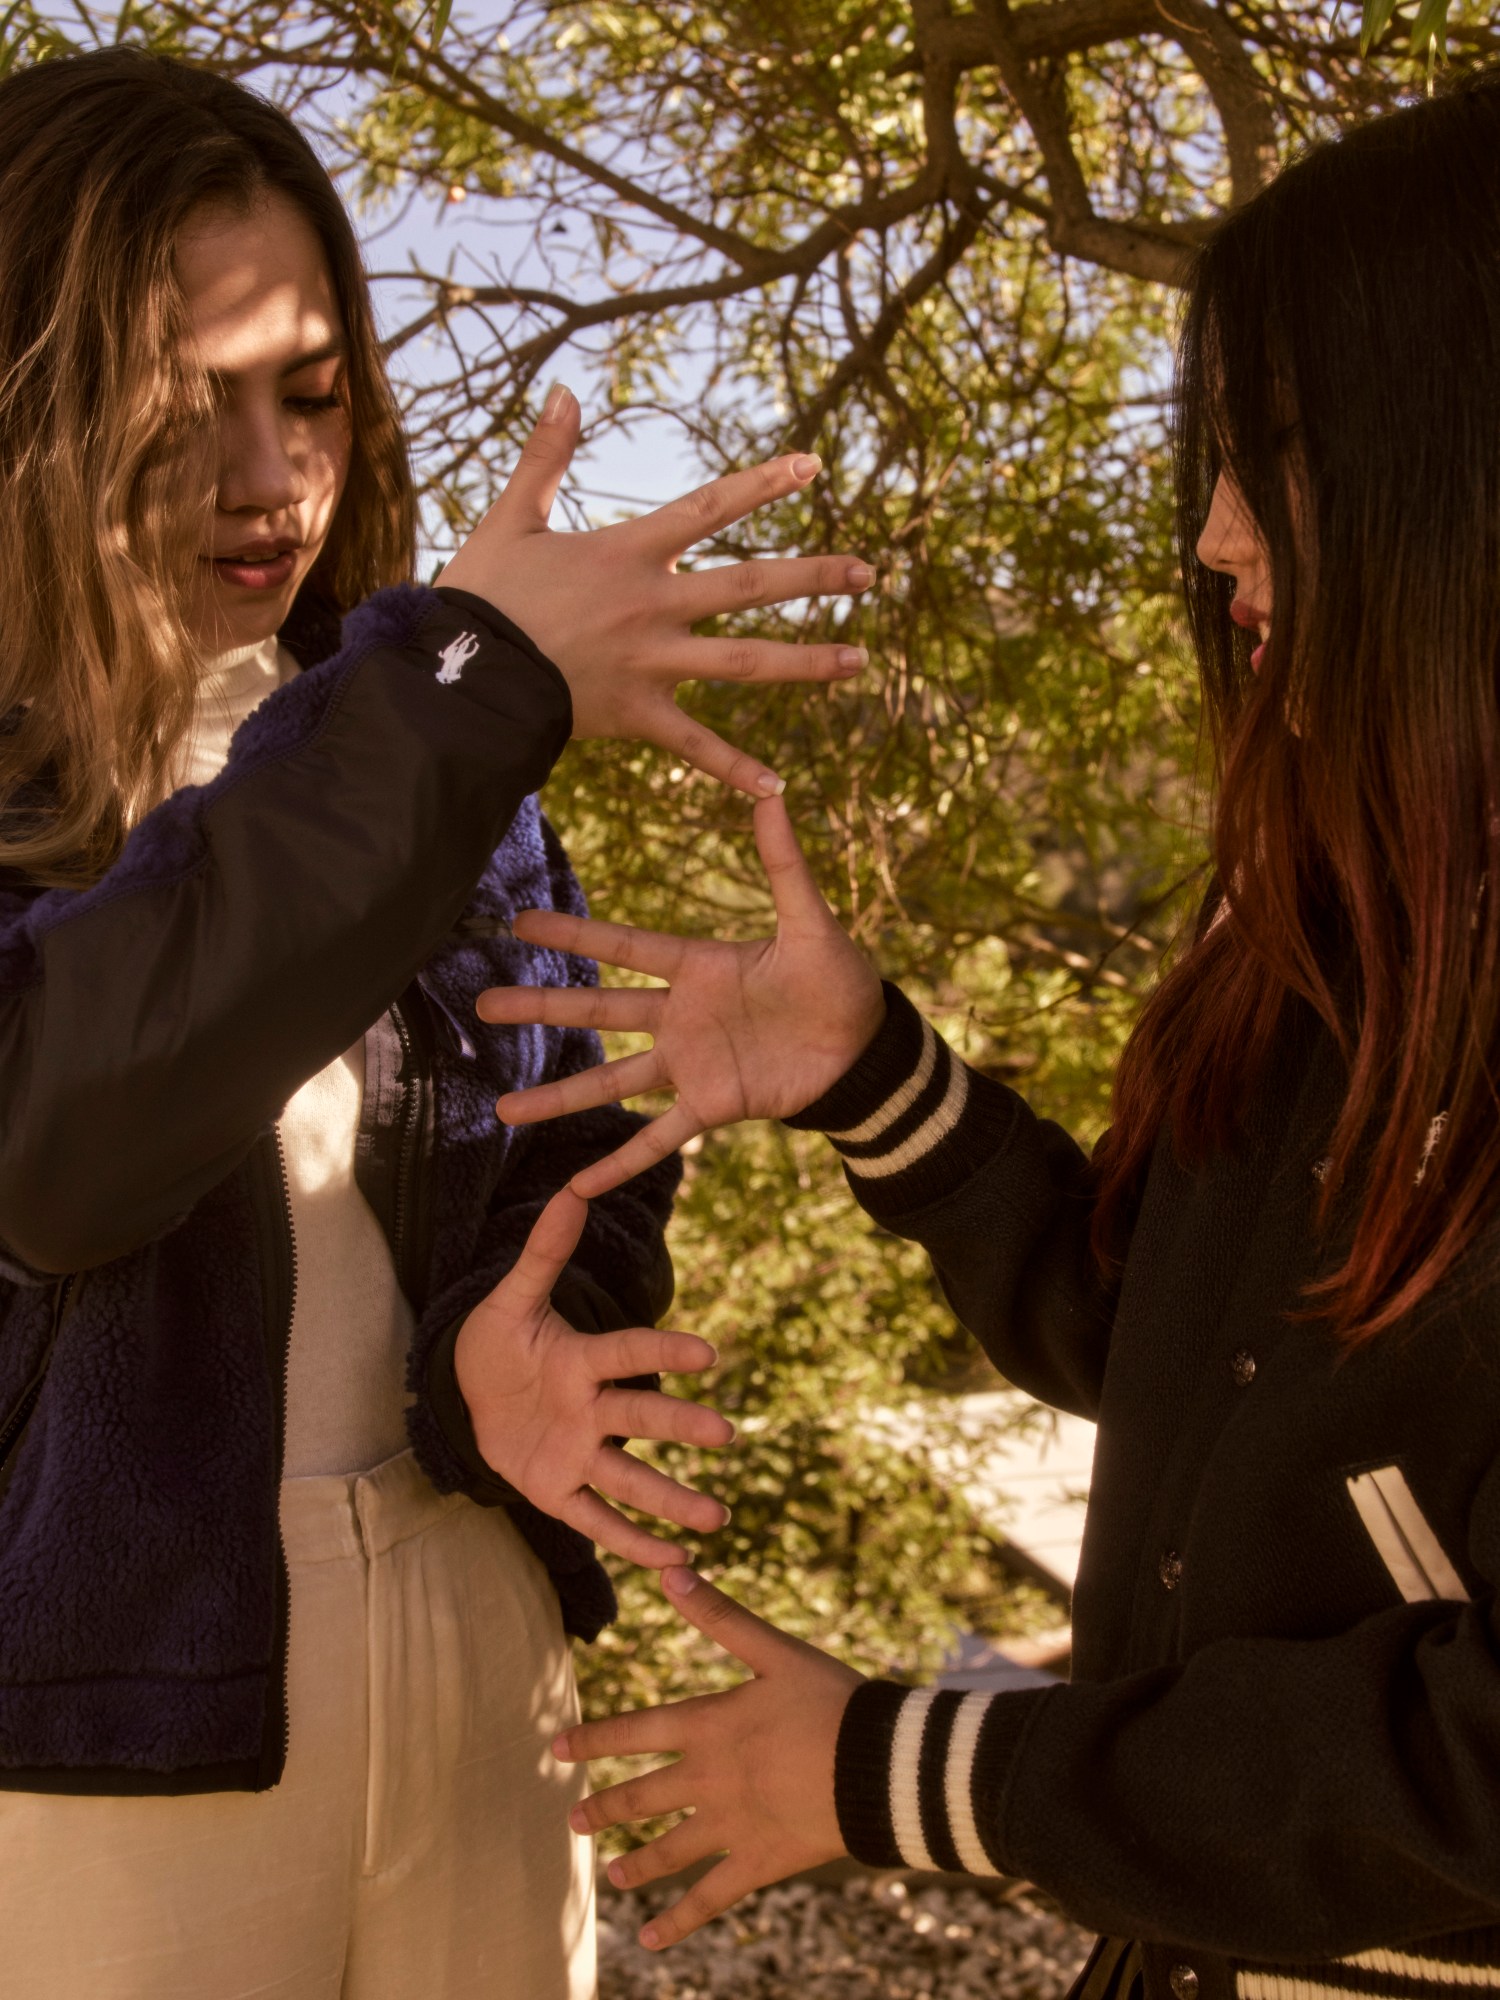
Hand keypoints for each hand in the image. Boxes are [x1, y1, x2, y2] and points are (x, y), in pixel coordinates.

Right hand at [436, 385, 872, 796]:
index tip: (814, 467)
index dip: (763, 484)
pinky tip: (777, 788)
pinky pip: (695, 746)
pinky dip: (734, 768)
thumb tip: (566, 391)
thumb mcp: (512, 518)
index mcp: (629, 552)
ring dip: (807, 662)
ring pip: (745, 663)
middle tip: (870, 572)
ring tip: (859, 661)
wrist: (459, 675)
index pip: (711, 507)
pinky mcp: (637, 715)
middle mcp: (654, 605)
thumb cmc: (480, 597)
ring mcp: (652, 663)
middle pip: (751, 585)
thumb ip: (544, 456)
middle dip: (814, 576)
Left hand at [453, 1187, 732, 1566]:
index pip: (626, 1353)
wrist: (468, 1392)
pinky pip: (595, 1519)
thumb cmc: (498, 1341)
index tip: (708, 1354)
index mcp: (580, 1359)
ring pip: (628, 1478)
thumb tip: (572, 1189)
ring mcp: (577, 1453)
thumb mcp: (511, 1299)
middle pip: (638, 1417)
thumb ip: (543, 1252)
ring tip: (717, 1520)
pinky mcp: (557, 1490)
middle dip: (680, 1427)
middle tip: (726, 1434)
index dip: (662, 1353)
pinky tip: (672, 1564)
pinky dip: (630, 1542)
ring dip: (671, 1500)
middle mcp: (589, 1408)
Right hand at [476, 796, 886, 1194]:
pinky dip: (621, 1162)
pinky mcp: (712, 1107)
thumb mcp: (812, 922)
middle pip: (598, 1012)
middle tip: (481, 1004)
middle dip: (541, 1008)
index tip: (519, 924)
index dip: (573, 937)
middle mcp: (682, 1016)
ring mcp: (691, 1065)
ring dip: (559, 1097)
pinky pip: (659, 1139)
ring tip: (504, 1109)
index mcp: (698, 967)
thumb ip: (785, 864)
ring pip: (611, 1081)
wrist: (867, 1050)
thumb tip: (774, 792)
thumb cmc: (841, 981)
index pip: (623, 948)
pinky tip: (579, 1187)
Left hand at [556, 1566, 861, 1947]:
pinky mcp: (759, 1861)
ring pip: (670, 1851)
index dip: (595, 1739)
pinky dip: (679, 1920)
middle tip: (572, 1821)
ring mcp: (732, 1825)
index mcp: (710, 1725)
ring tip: (609, 1876)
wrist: (878, 1765)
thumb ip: (720, 1615)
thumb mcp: (775, 1651)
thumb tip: (670, 1571)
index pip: (637, 1732)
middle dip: (605, 1809)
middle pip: (644, 1797)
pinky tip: (650, 1940)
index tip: (558, 1749)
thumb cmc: (831, 1699)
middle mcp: (709, 1779)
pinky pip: (710, 1897)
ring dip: (636, 1864)